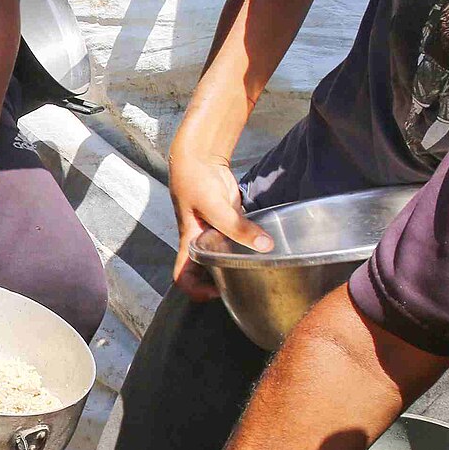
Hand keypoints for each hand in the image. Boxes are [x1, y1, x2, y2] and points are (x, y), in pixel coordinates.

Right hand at [168, 151, 269, 299]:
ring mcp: (215, 232)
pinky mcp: (229, 222)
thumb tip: (266, 245)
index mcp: (189, 243)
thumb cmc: (194, 182)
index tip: (218, 291)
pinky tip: (264, 245)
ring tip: (259, 268)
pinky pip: (238, 239)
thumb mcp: (215, 206)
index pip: (182, 277)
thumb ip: (238, 227)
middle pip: (205, 272)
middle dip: (222, 282)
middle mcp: (201, 243)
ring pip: (223, 256)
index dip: (196, 291)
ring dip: (237, 263)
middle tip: (245, 284)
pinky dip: (248, 244)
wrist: (198, 158)